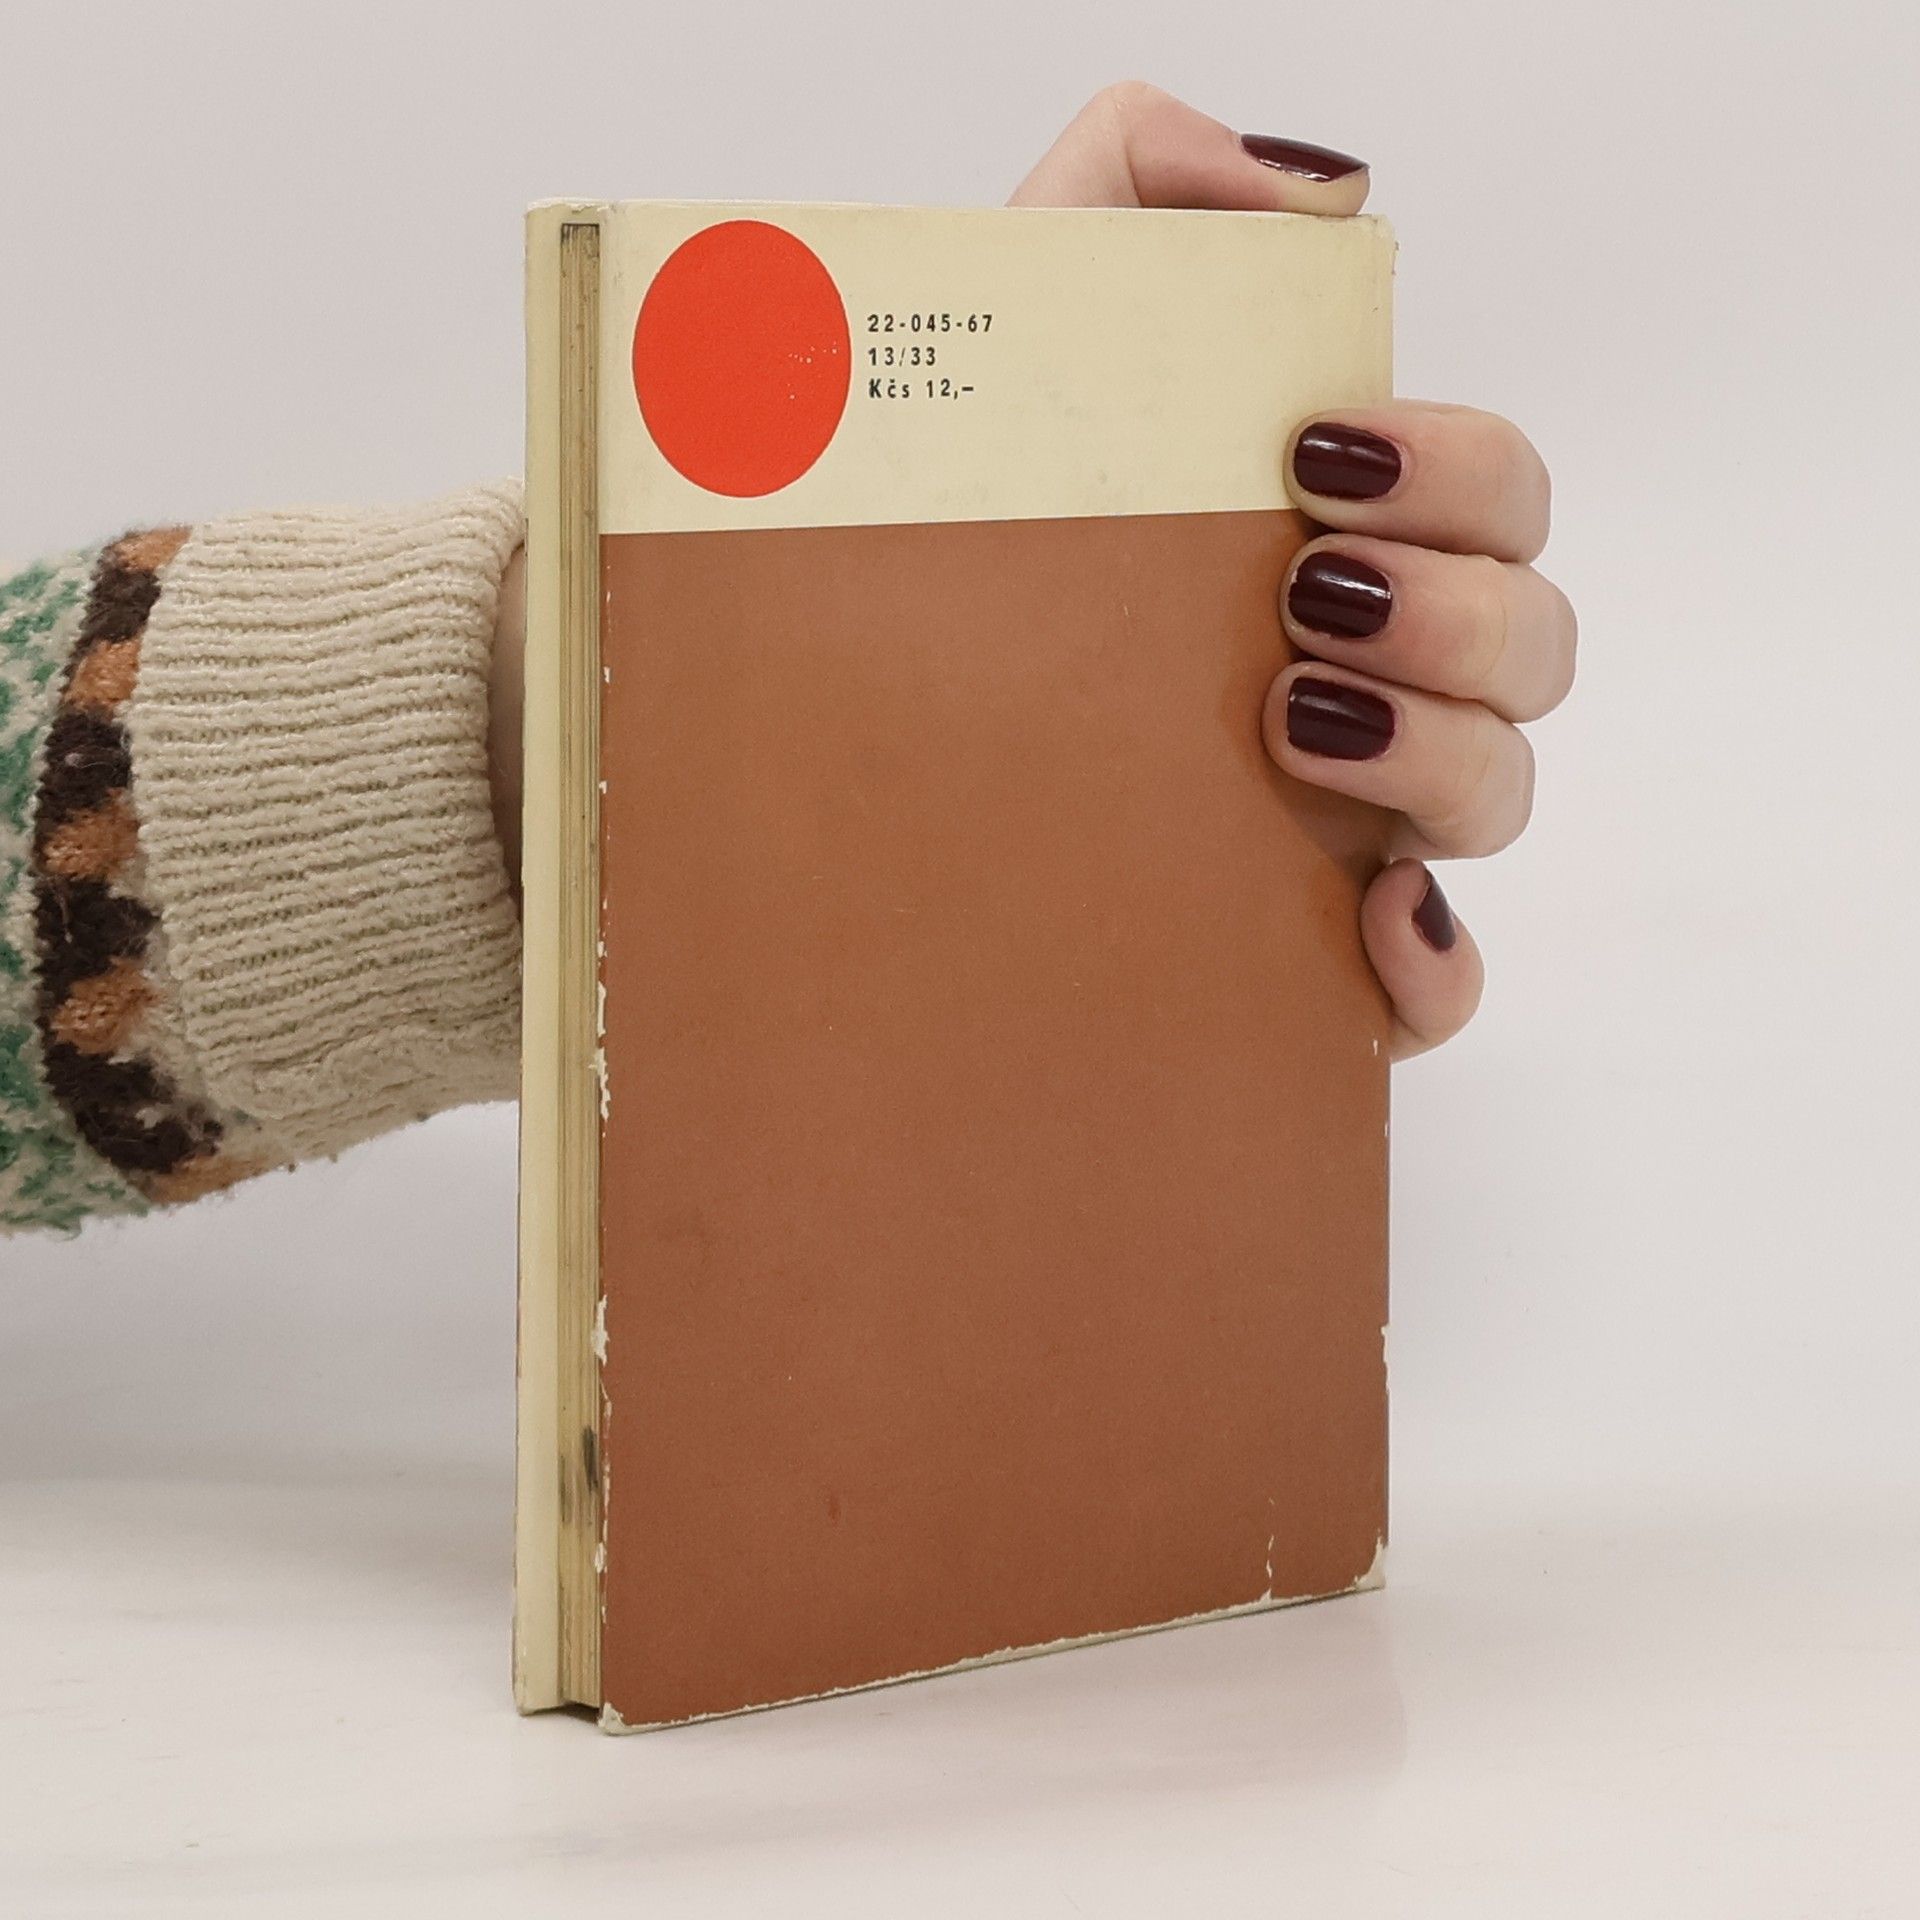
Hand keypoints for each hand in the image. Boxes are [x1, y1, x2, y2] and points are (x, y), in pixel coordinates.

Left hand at [1012, 85, 1575, 1057]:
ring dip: (1441, 754)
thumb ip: (1139, 180)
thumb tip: (1318, 195)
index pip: (1492, 493)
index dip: (1456, 470)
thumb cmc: (921, 520)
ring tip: (1289, 720)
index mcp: (1325, 541)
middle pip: (1532, 643)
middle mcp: (1361, 675)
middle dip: (1453, 609)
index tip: (1313, 462)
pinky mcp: (1298, 954)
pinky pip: (1432, 985)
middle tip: (1304, 596)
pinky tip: (1373, 919)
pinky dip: (1436, 961)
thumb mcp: (1005, 316)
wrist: (798, 711)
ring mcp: (1340, 821)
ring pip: (1500, 794)